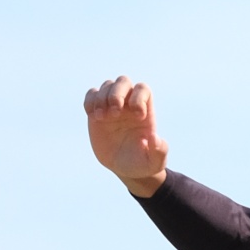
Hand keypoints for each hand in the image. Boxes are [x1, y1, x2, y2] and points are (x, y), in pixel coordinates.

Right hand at [84, 76, 168, 196]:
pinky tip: (93, 115)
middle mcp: (128, 104)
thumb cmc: (142, 164)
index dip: (139, 97)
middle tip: (115, 112)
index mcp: (144, 111)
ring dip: (102, 98)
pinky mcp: (97, 112)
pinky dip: (90, 100)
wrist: (124, 168)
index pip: (143, 89)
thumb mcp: (154, 163)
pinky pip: (92, 94)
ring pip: (107, 86)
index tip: (137, 116)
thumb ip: (159, 152)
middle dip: (117, 93)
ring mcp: (111, 106)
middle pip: (123, 81)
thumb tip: (154, 138)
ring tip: (101, 117)